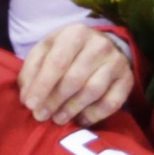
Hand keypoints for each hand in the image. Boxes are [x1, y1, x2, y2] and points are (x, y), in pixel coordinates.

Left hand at [18, 23, 133, 124]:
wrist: (101, 47)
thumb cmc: (67, 52)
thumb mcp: (46, 52)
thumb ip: (32, 70)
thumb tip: (27, 96)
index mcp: (75, 34)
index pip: (57, 63)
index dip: (42, 86)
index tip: (29, 105)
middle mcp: (99, 45)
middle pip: (74, 79)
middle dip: (54, 101)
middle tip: (41, 116)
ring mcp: (116, 62)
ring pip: (92, 91)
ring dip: (72, 109)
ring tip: (57, 119)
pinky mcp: (127, 80)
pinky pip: (111, 103)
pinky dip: (93, 115)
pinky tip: (80, 121)